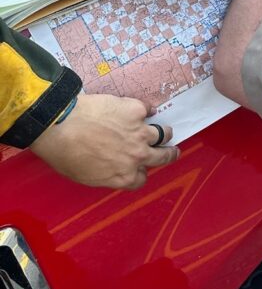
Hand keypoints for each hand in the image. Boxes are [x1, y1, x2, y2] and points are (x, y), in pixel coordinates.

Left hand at [29, 92, 178, 189]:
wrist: (62, 126)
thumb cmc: (66, 154)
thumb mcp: (87, 177)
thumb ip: (107, 175)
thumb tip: (112, 169)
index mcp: (124, 176)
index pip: (142, 179)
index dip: (141, 173)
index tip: (140, 168)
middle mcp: (137, 156)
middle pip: (163, 156)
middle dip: (169, 154)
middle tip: (173, 151)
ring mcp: (139, 132)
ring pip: (163, 133)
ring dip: (162, 133)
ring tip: (163, 130)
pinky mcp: (136, 110)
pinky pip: (148, 109)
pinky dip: (147, 110)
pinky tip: (145, 109)